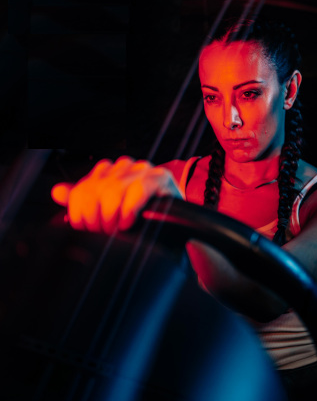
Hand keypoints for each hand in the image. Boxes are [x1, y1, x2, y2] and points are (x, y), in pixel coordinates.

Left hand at [51, 156, 180, 232]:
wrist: (174, 226)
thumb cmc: (141, 220)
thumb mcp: (108, 212)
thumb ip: (82, 201)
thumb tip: (58, 192)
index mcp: (109, 171)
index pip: (83, 188)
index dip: (80, 212)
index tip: (85, 229)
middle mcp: (125, 166)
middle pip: (96, 189)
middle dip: (95, 217)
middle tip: (102, 234)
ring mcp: (143, 170)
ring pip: (114, 189)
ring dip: (111, 215)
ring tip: (115, 230)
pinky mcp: (161, 177)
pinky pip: (139, 188)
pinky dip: (130, 209)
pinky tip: (128, 222)